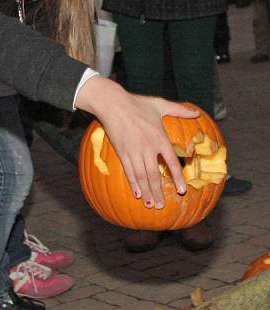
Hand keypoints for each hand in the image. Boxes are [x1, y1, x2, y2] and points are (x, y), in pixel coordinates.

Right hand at [75, 77, 198, 207]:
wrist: (114, 104)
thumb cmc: (138, 103)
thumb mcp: (160, 105)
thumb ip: (179, 110)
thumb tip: (196, 113)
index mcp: (160, 138)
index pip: (171, 162)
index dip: (177, 178)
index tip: (182, 190)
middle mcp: (148, 147)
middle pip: (154, 175)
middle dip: (158, 192)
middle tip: (161, 206)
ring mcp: (134, 151)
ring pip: (141, 176)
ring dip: (146, 191)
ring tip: (150, 204)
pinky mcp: (122, 152)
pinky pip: (128, 171)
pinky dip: (133, 184)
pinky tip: (137, 193)